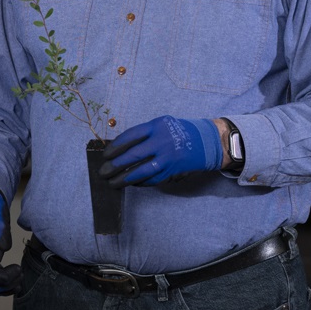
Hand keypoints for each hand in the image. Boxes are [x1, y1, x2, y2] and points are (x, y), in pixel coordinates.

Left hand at [99, 116, 222, 187]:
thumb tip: (119, 149)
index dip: (115, 147)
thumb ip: (144, 135)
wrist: (207, 141)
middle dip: (116, 165)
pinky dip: (140, 182)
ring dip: (125, 179)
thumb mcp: (161, 125)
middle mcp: (162, 141)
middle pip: (134, 155)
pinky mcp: (173, 170)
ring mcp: (168, 157)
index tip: (105, 155)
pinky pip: (153, 179)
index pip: (130, 136)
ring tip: (113, 183)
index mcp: (157, 126)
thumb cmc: (178, 132)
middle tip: (103, 172)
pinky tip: (131, 183)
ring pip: (142, 171)